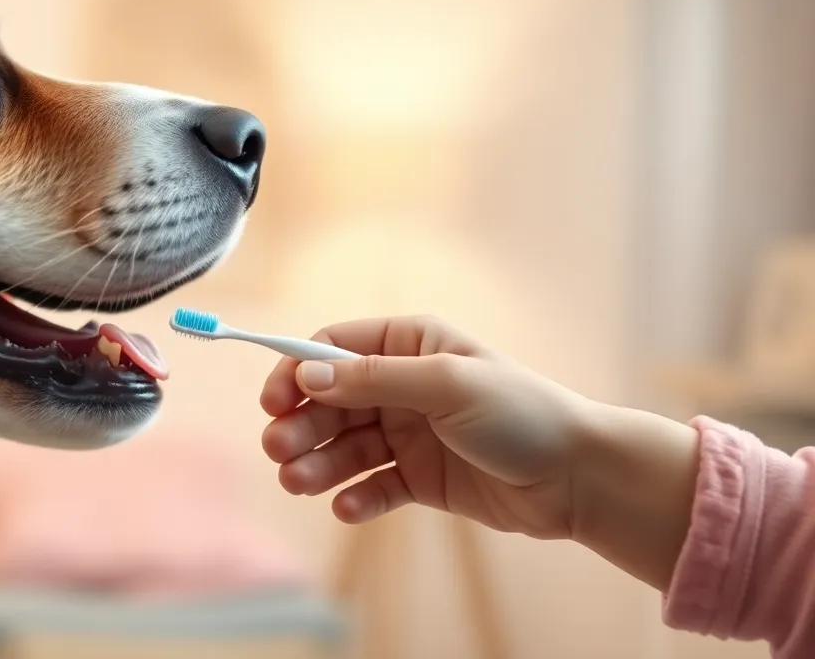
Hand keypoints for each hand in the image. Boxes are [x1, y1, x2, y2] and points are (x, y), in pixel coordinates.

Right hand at [259, 314, 700, 590]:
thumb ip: (373, 379)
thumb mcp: (445, 384)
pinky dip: (355, 496)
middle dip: (301, 425)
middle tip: (280, 452)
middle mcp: (404, 385)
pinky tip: (346, 507)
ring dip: (317, 463)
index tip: (273, 401)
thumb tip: (306, 373)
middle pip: (329, 401)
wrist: (578, 478)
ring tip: (300, 483)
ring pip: (344, 446)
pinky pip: (373, 484)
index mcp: (410, 344)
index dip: (296, 372)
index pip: (332, 349)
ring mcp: (410, 433)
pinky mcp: (420, 477)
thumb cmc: (522, 414)